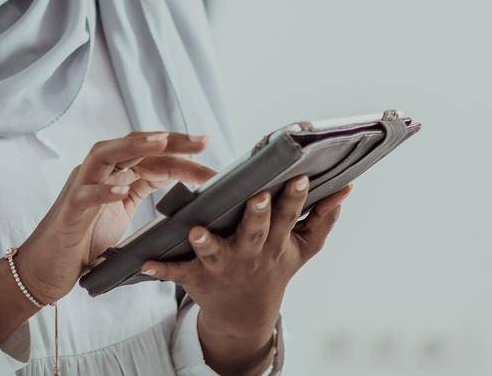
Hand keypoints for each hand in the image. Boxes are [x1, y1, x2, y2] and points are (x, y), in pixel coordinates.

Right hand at [0, 131, 212, 340]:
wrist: (44, 268)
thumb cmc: (82, 241)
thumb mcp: (118, 212)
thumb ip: (138, 190)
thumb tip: (173, 179)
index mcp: (110, 174)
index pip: (147, 154)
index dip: (178, 151)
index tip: (207, 148)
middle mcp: (94, 174)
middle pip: (131, 146)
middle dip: (167, 141)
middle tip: (203, 141)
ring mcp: (79, 188)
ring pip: (104, 156)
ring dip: (133, 147)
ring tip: (161, 142)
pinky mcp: (70, 212)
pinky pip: (85, 196)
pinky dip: (103, 191)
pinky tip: (121, 190)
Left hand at [143, 177, 351, 374]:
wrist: (244, 315)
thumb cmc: (273, 267)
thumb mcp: (302, 249)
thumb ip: (323, 218)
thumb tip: (346, 188)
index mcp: (275, 242)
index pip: (286, 216)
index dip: (294, 197)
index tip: (299, 176)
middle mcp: (250, 254)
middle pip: (254, 233)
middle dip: (256, 216)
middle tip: (255, 196)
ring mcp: (223, 267)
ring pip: (214, 253)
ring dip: (206, 243)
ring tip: (196, 230)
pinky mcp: (197, 278)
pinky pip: (177, 272)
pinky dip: (161, 268)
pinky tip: (145, 261)